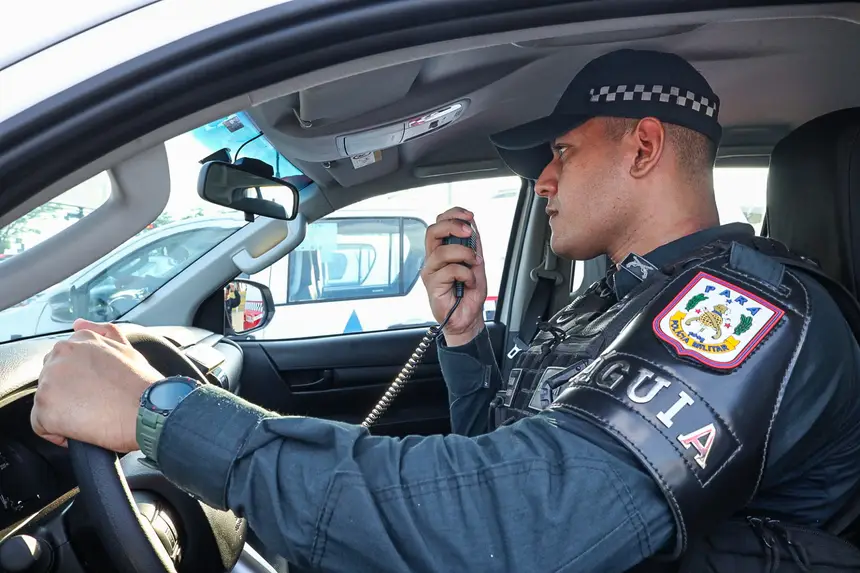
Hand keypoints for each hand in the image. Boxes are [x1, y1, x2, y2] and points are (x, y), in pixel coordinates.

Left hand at [31, 319, 162, 451]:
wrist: (149, 411)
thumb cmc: (143, 385)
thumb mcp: (127, 349)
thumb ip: (103, 332)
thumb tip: (78, 323)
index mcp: (80, 340)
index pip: (64, 362)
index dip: (79, 381)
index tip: (95, 391)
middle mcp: (61, 354)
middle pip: (52, 381)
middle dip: (68, 395)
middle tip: (95, 405)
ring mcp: (50, 380)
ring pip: (46, 402)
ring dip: (64, 412)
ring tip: (92, 417)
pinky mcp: (45, 407)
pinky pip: (40, 425)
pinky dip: (58, 432)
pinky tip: (82, 430)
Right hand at [420, 207, 486, 345]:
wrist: (468, 317)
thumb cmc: (469, 293)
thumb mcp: (476, 263)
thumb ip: (472, 245)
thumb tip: (472, 224)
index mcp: (442, 251)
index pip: (439, 224)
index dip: (453, 215)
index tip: (469, 216)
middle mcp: (433, 259)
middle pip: (432, 231)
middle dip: (453, 227)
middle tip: (469, 233)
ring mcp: (431, 272)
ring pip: (443, 251)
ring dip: (465, 255)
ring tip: (474, 264)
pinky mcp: (432, 284)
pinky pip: (450, 270)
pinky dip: (466, 274)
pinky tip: (469, 282)